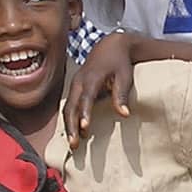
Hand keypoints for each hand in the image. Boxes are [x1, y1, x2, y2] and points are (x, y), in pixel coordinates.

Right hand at [64, 31, 136, 146]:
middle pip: (71, 106)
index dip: (84, 113)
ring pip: (67, 108)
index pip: (86, 98)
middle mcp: (78, 82)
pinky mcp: (74, 88)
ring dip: (68, 126)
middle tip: (75, 145)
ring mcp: (74, 85)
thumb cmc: (119, 62)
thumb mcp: (124, 76)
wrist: (110, 46)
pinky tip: (73, 133)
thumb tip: (124, 115)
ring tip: (73, 145)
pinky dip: (69, 120)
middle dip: (71, 126)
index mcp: (91, 78)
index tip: (84, 128)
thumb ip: (121, 95)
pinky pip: (68, 106)